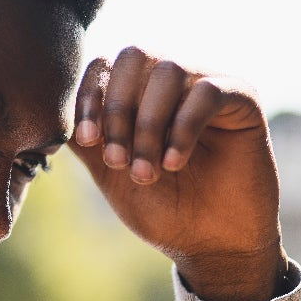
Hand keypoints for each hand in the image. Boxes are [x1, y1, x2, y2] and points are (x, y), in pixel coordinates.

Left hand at [69, 47, 285, 300]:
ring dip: (148, 126)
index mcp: (140, 91)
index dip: (90, 97)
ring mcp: (209, 83)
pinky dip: (182, 128)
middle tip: (116, 160)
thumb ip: (87, 137)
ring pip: (168, 71)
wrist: (212, 245)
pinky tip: (174, 164)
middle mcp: (174, 80)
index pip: (106, 65)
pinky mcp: (243, 98)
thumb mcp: (111, 172)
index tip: (87, 140)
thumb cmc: (161, 208)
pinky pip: (207, 92)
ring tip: (145, 173)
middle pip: (135, 55)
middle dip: (118, 109)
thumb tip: (57, 111)